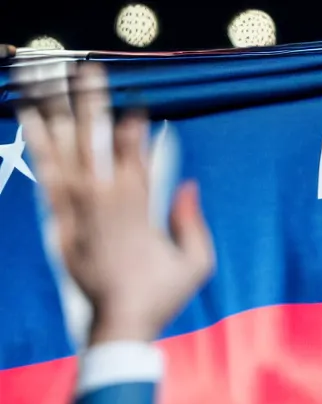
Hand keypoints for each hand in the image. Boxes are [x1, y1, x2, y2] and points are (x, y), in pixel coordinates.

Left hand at [16, 64, 213, 343]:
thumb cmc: (163, 295)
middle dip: (92, 103)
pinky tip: (33, 126)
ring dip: (56, 117)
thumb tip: (188, 184)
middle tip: (88, 70)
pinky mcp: (62, 226)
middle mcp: (106, 204)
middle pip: (97, 144)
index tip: (137, 102)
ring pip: (65, 156)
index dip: (136, 125)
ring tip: (44, 83)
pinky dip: (41, 151)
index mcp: (141, 211)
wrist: (120, 325)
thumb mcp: (198, 264)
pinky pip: (48, 182)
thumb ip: (194, 222)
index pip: (137, 155)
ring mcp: (80, 214)